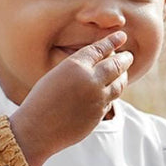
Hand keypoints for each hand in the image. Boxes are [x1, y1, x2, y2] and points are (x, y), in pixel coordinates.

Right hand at [9, 31, 132, 165]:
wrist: (36, 129)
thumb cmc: (40, 100)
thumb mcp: (56, 75)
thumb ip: (78, 69)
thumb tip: (98, 65)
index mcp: (75, 66)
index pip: (100, 48)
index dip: (112, 41)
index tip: (122, 36)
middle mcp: (90, 80)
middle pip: (115, 65)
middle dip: (124, 59)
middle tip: (128, 55)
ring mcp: (97, 99)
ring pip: (118, 84)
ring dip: (123, 76)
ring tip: (124, 72)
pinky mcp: (99, 115)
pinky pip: (110, 101)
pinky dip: (112, 93)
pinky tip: (112, 91)